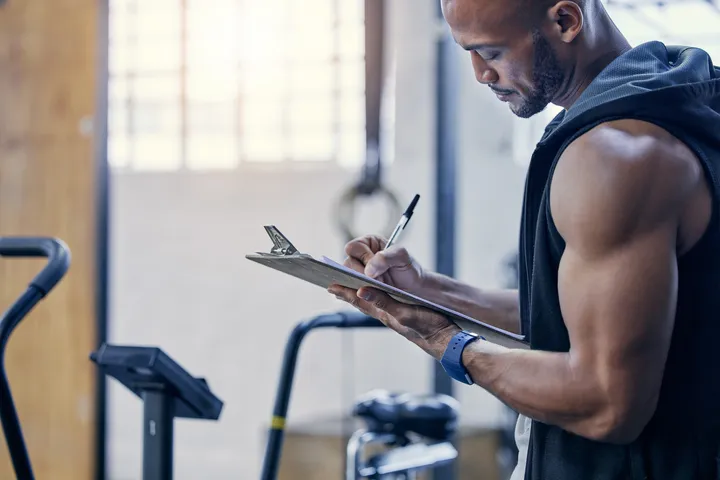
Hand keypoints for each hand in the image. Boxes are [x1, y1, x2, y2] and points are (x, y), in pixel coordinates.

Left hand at [328, 283, 458, 357]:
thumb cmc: (427, 327)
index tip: (330, 285)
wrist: (445, 339)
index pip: (358, 301)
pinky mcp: (403, 313)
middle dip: (348, 292)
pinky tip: (374, 294)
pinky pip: (383, 302)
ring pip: (371, 302)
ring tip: (348, 287)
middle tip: (334, 283)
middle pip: (361, 301)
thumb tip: (361, 292)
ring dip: (359, 293)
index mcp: (383, 313)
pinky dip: (374, 295)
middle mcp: (386, 314)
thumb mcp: (403, 313)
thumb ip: (383, 302)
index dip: (344, 293)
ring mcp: (394, 314)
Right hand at [343, 235, 425, 293]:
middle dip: (360, 275)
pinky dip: (354, 296)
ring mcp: (357, 274)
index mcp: (368, 243)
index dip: (362, 258)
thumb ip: (384, 258)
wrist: (415, 288)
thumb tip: (367, 271)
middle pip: (347, 265)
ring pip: (346, 279)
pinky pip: (348, 292)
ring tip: (374, 290)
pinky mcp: (358, 289)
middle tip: (377, 282)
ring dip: (358, 286)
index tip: (374, 269)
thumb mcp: (402, 257)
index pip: (353, 247)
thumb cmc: (409, 268)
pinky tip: (365, 298)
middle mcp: (360, 257)